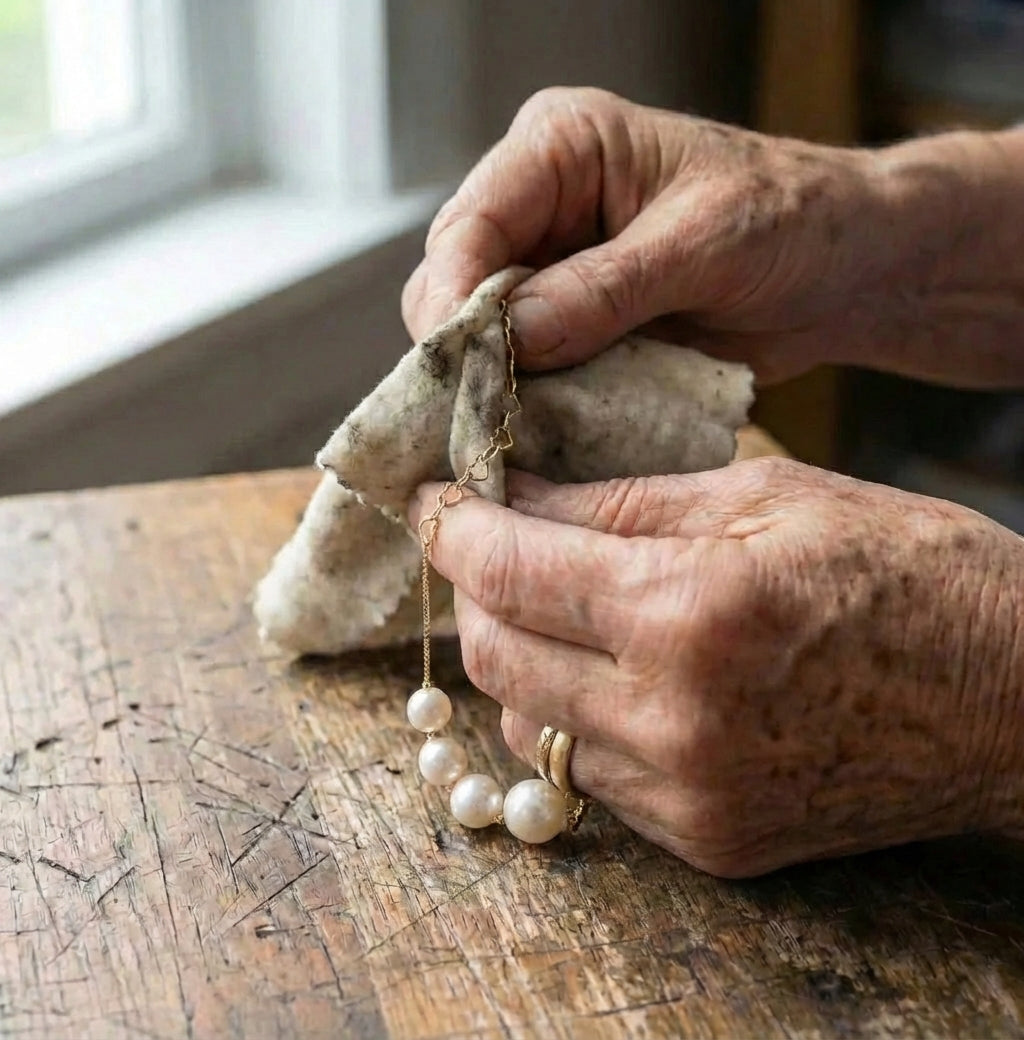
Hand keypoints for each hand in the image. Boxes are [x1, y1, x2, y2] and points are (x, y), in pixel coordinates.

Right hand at [403, 88, 1023, 386]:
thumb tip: (513, 337)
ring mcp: (551, 272)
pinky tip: (539, 431)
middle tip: (478, 412)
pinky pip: (526, 371)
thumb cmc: (789, 220)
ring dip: (494, 383)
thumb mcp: (703, 243)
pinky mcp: (571, 327)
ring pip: (480, 335)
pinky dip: (531, 404)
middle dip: (463, 348)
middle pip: (456, 282)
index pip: (471, 221)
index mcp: (562, 149)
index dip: (453, 295)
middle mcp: (541, 208)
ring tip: (508, 429)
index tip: (453, 362)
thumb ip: (606, 288)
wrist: (840, 271)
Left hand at [410, 460, 1023, 875]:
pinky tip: (609, 673)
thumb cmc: (907, 572)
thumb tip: (513, 497)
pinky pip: (588, 779)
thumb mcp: (764, 497)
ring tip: (554, 607)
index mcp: (688, 612)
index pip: (509, 569)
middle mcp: (672, 719)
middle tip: (491, 544)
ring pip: (528, 727)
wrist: (1014, 699)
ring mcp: (687, 795)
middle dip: (473, 591)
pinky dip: (573, 718)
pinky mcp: (707, 840)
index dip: (454, 527)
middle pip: (494, 658)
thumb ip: (621, 503)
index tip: (434, 498)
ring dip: (518, 660)